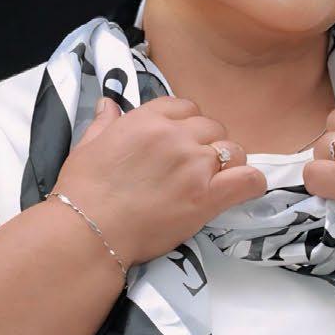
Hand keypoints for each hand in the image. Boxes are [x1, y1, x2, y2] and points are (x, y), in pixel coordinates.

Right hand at [53, 93, 267, 266]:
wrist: (88, 230)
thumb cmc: (82, 192)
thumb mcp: (87, 147)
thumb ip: (104, 123)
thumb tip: (108, 104)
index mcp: (146, 120)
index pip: (184, 107)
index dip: (187, 124)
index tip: (182, 141)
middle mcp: (175, 136)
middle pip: (211, 127)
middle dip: (207, 144)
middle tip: (195, 168)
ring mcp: (194, 165)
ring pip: (232, 150)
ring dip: (227, 163)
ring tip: (215, 181)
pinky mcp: (207, 196)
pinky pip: (248, 179)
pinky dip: (252, 183)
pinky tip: (245, 189)